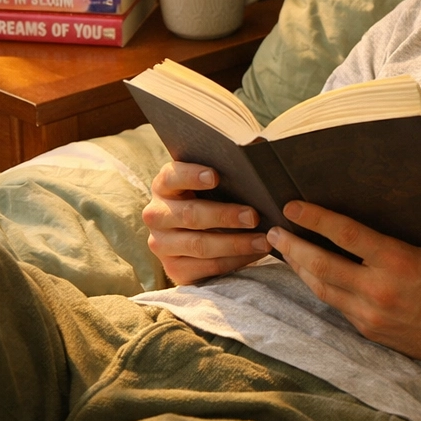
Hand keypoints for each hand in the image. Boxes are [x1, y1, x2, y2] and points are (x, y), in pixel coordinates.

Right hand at [143, 161, 269, 283]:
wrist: (196, 237)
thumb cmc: (212, 199)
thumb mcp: (212, 185)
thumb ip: (225, 172)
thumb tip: (257, 151)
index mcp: (163, 185)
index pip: (172, 176)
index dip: (192, 175)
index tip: (216, 176)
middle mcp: (156, 215)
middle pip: (190, 215)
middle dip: (225, 216)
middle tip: (254, 216)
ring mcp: (161, 244)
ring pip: (200, 245)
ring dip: (236, 243)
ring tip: (264, 239)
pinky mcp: (174, 269)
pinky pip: (207, 267)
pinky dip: (235, 261)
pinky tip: (255, 253)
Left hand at [265, 200, 420, 367]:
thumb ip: (395, 235)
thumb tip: (360, 207)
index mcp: (399, 260)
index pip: (346, 235)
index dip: (315, 219)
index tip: (292, 207)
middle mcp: (381, 289)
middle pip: (322, 265)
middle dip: (292, 246)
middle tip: (273, 231)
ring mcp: (371, 313)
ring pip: (321, 287)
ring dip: (298, 267)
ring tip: (281, 249)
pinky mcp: (367, 330)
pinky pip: (334, 304)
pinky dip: (316, 285)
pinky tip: (307, 273)